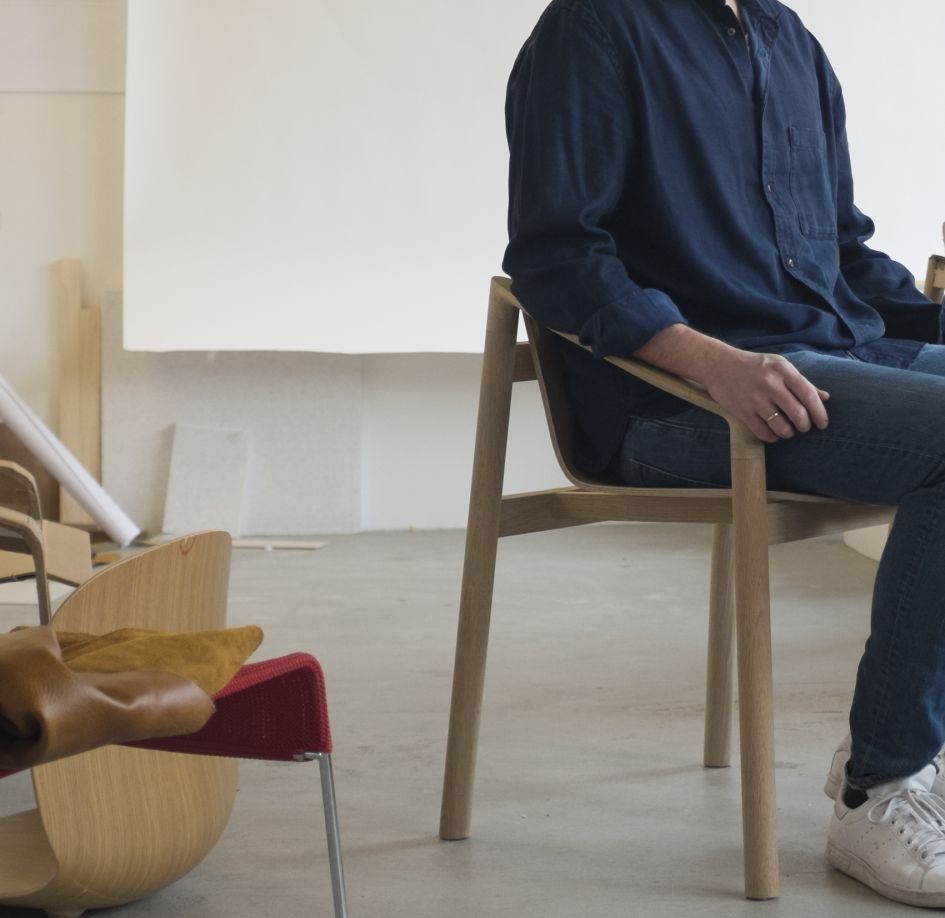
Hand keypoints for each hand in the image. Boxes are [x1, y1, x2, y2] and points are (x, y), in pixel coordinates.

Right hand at [699, 349, 828, 442]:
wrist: (718, 365)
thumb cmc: (753, 365)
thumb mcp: (779, 366)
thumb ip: (802, 382)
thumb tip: (825, 397)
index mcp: (782, 370)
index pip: (808, 395)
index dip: (819, 413)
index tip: (822, 424)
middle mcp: (770, 384)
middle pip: (797, 413)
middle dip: (804, 426)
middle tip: (804, 428)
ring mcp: (755, 399)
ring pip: (781, 426)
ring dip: (788, 433)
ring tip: (787, 431)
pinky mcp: (742, 411)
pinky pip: (762, 432)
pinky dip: (771, 437)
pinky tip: (772, 434)